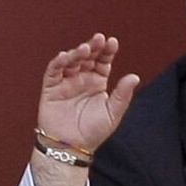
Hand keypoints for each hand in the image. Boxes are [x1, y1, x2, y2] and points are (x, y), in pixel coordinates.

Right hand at [35, 34, 137, 152]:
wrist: (72, 146)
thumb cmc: (93, 132)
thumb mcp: (112, 113)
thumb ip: (122, 95)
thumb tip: (135, 77)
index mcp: (97, 83)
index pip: (102, 62)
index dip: (107, 52)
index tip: (112, 42)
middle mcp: (81, 79)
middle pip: (87, 58)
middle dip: (93, 47)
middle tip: (99, 39)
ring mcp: (65, 82)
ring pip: (71, 61)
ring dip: (77, 53)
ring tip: (85, 48)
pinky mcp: (51, 87)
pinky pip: (53, 71)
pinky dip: (59, 63)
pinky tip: (66, 56)